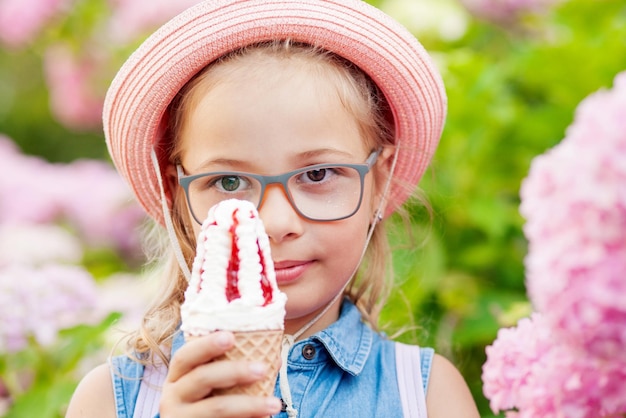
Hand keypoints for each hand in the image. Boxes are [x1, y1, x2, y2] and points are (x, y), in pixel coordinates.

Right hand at [160, 331, 281, 417]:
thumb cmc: (202, 405)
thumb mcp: (204, 387)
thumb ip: (228, 369)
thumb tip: (274, 359)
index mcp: (176, 378)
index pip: (185, 356)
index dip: (206, 345)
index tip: (231, 336)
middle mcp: (172, 397)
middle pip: (201, 378)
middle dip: (234, 371)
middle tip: (262, 368)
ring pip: (216, 407)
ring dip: (249, 404)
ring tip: (274, 403)